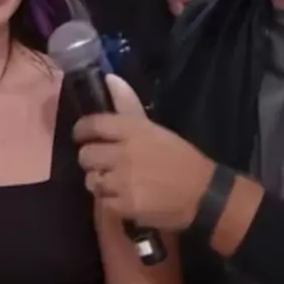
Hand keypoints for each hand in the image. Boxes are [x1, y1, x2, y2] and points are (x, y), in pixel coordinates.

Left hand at [74, 112, 214, 230]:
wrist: (202, 194)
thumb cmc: (180, 158)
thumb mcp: (155, 128)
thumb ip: (127, 105)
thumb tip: (108, 78)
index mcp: (133, 129)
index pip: (93, 124)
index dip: (81, 130)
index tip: (81, 135)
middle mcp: (123, 153)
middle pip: (86, 155)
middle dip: (91, 159)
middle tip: (102, 162)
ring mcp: (122, 180)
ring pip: (91, 180)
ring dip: (100, 181)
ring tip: (115, 182)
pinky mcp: (125, 205)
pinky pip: (103, 201)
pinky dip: (111, 201)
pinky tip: (124, 197)